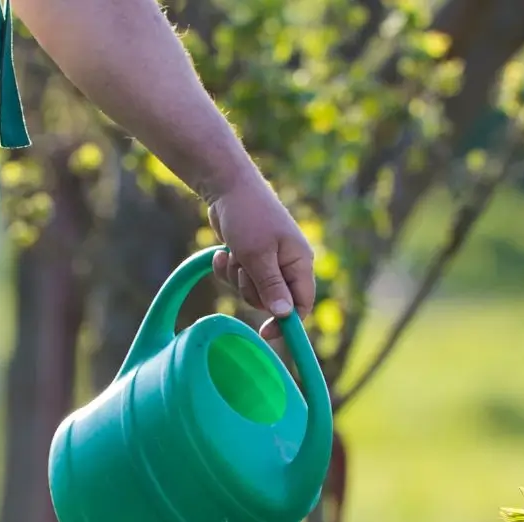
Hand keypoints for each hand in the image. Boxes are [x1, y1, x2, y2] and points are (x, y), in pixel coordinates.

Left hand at [207, 174, 314, 344]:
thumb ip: (271, 287)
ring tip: (233, 253)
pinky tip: (221, 252)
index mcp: (300, 262)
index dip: (287, 323)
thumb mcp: (258, 255)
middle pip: (272, 301)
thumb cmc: (248, 215)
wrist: (226, 185)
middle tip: (243, 268)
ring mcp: (268, 261)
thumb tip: (285, 316)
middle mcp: (288, 264)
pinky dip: (226, 269)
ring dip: (236, 277)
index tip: (265, 334)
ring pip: (251, 291)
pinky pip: (237, 279)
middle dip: (251, 290)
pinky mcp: (249, 257)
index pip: (302, 304)